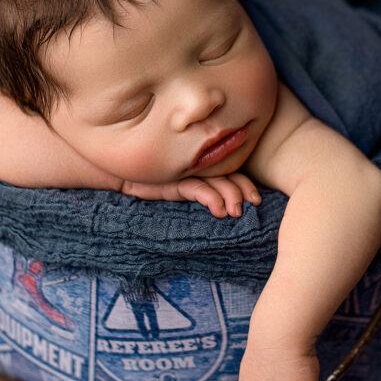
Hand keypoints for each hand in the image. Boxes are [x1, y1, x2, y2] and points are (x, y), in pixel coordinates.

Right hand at [120, 172, 260, 217]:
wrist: (123, 178)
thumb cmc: (153, 186)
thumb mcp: (181, 190)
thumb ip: (202, 191)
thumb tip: (227, 211)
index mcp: (203, 169)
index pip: (230, 172)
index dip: (245, 184)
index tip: (256, 200)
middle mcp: (197, 168)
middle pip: (228, 174)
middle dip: (242, 189)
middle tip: (253, 204)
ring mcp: (186, 172)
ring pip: (216, 180)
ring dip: (230, 196)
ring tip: (236, 212)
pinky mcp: (174, 179)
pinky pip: (197, 187)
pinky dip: (210, 198)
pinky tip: (218, 211)